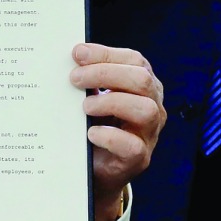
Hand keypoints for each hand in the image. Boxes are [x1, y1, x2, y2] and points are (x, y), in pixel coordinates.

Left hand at [70, 43, 166, 220]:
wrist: (94, 167)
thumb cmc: (94, 124)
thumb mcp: (92, 97)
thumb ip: (87, 79)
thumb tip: (68, 58)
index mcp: (142, 85)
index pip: (134, 60)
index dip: (106, 54)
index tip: (77, 53)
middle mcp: (152, 106)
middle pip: (142, 80)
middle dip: (105, 74)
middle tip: (75, 79)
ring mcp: (148, 133)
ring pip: (145, 109)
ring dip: (111, 102)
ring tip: (85, 107)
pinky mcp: (138, 158)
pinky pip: (132, 145)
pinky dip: (109, 136)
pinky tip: (90, 132)